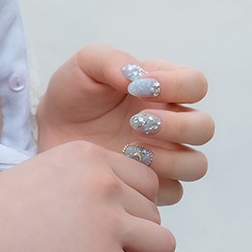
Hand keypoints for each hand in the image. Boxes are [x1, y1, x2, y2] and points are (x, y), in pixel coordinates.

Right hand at [0, 140, 174, 251]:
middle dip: (140, 237)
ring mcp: (107, 220)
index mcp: (88, 154)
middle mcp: (104, 180)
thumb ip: (80, 185)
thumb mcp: (44, 174)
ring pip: (162, 244)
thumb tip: (108, 218)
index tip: (117, 229)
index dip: (136, 208)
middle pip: (155, 212)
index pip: (144, 181)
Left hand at [34, 45, 211, 204]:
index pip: (195, 84)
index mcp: (163, 88)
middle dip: (176, 125)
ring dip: (171, 158)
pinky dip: (153, 183)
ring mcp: (164, 156)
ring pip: (196, 164)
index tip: (139, 87)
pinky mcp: (150, 184)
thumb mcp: (84, 65)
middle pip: (204, 127)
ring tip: (133, 150)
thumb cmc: (73, 93)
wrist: (48, 130)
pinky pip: (172, 191)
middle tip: (138, 123)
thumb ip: (110, 59)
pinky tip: (124, 169)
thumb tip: (136, 76)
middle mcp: (171, 122)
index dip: (177, 85)